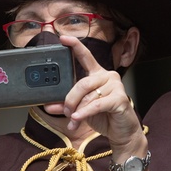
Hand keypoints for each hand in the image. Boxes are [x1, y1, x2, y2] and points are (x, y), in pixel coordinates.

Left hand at [51, 35, 143, 151]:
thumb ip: (66, 105)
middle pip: (82, 83)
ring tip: (74, 121)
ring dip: (77, 111)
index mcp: (97, 74)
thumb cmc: (104, 117)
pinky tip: (77, 119)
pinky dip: (84, 113)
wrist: (122, 132)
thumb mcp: (81, 109)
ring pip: (88, 96)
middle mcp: (107, 76)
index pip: (85, 56)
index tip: (63, 38)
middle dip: (70, 99)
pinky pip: (96, 104)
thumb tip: (48, 105)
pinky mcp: (120, 98)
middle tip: (65, 112)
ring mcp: (115, 86)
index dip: (75, 46)